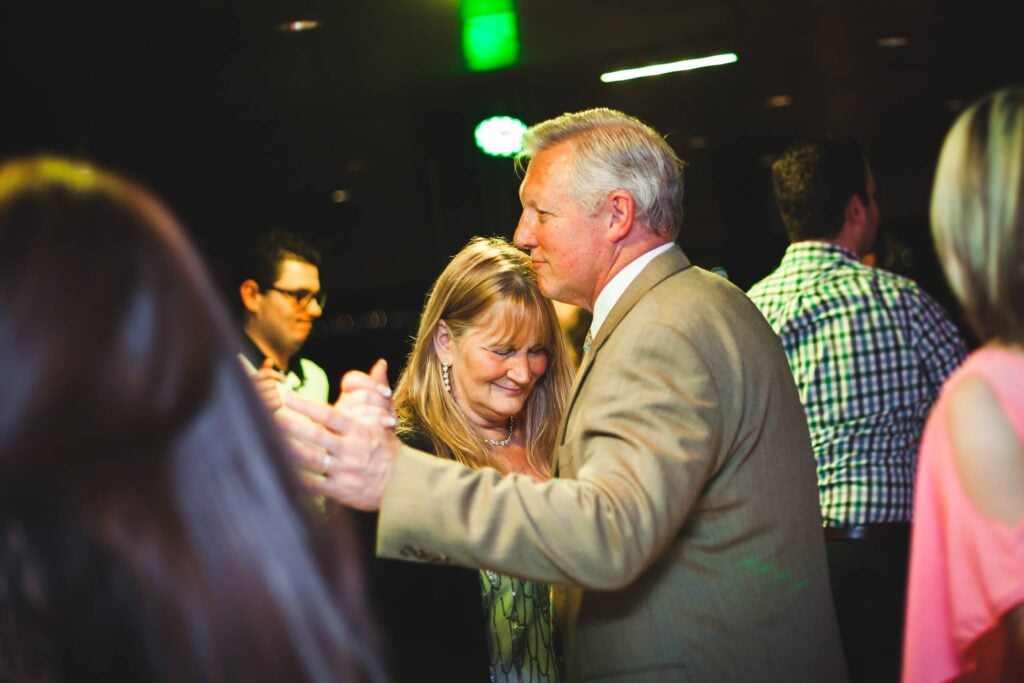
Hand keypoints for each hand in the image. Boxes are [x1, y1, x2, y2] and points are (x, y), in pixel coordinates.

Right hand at [252, 358, 285, 410]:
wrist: (250, 414)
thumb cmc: (254, 395)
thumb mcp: (257, 382)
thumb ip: (263, 371)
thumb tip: (269, 360)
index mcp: (249, 381)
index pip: (266, 373)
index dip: (277, 375)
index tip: (283, 380)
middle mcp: (251, 390)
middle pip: (272, 383)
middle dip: (277, 386)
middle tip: (278, 390)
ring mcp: (257, 400)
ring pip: (275, 393)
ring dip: (278, 395)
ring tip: (274, 398)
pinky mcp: (263, 410)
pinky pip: (278, 402)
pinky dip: (279, 403)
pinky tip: (276, 404)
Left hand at [280, 359, 397, 510]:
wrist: (401, 484)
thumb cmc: (387, 448)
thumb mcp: (385, 419)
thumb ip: (379, 391)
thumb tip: (380, 363)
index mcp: (359, 431)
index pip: (329, 414)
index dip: (305, 405)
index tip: (285, 395)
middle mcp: (350, 450)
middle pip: (316, 436)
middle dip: (290, 426)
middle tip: (267, 417)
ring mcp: (345, 471)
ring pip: (312, 460)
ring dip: (289, 451)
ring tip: (267, 442)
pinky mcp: (341, 490)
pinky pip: (315, 485)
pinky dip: (297, 480)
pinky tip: (280, 472)